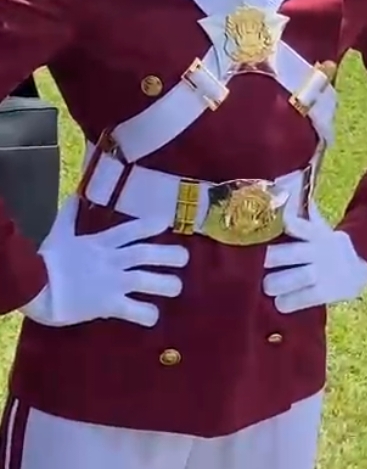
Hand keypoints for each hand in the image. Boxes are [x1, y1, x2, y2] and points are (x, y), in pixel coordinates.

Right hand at [22, 196, 188, 327]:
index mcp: (101, 243)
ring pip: (145, 280)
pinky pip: (131, 309)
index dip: (150, 224)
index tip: (166, 222)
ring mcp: (111, 281)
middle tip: (185, 258)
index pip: (131, 229)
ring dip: (164, 283)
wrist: (35, 286)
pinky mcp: (106, 303)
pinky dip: (144, 314)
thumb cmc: (45, 260)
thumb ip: (70, 215)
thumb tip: (74, 195)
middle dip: (167, 255)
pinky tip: (153, 318)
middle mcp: (112, 259)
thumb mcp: (60, 233)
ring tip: (177, 287)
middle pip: (146, 253)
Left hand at [263, 205, 366, 314]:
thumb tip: (283, 189)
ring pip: (300, 277)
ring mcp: (324, 272)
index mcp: (316, 233)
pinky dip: (291, 302)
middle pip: (294, 253)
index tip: (269, 225)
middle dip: (273, 258)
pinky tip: (279, 302)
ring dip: (279, 283)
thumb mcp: (318, 227)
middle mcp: (319, 251)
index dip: (287, 224)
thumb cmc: (326, 244)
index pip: (301, 225)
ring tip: (266, 286)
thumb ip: (302, 214)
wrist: (358, 264)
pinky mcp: (327, 291)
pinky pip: (307, 298)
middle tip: (256, 262)